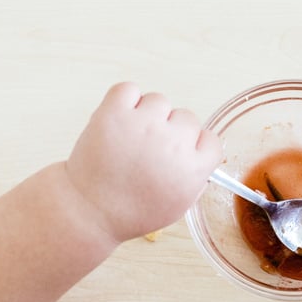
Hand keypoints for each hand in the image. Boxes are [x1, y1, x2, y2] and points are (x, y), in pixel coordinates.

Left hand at [65, 82, 222, 241]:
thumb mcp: (178, 206)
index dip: (195, 145)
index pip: (211, 140)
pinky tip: (120, 121)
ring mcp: (143, 125)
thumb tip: (201, 155)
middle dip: (171, 130)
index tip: (181, 151)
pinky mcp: (115, 112)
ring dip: (147, 114)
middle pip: (186, 117)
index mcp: (192, 169)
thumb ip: (196, 179)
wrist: (90, 211)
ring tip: (130, 138)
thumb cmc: (132, 212)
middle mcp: (172, 144)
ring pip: (159, 101)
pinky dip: (125, 100)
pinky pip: (129, 89)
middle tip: (150, 149)